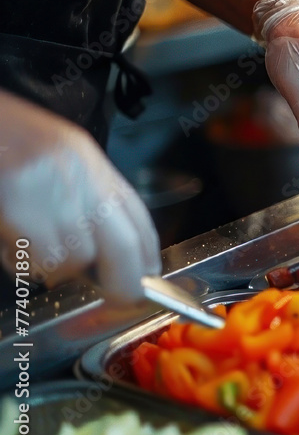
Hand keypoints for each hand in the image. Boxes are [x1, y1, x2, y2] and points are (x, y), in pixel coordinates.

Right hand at [0, 91, 159, 304]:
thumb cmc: (4, 138)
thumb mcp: (56, 160)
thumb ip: (83, 199)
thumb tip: (101, 254)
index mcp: (92, 161)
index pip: (137, 217)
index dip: (148, 256)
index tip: (148, 279)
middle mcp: (80, 173)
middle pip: (123, 246)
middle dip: (125, 282)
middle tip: (117, 296)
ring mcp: (51, 188)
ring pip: (78, 258)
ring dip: (57, 269)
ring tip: (30, 252)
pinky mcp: (18, 203)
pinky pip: (39, 257)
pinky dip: (25, 264)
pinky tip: (9, 247)